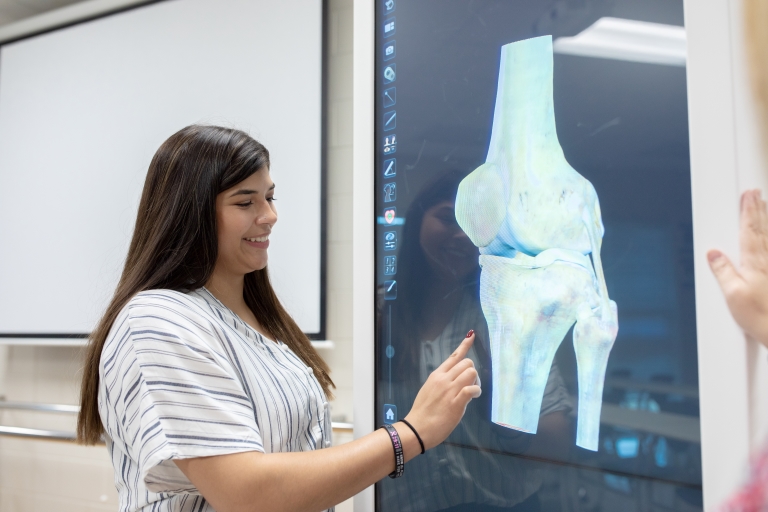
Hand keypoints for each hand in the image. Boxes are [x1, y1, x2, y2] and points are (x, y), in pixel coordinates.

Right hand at [403, 332, 481, 449]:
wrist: (417, 428)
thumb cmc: (422, 413)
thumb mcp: (429, 391)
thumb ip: (442, 384)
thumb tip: (454, 383)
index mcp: (437, 375)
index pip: (454, 356)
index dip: (465, 345)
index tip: (472, 335)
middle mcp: (444, 379)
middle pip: (467, 363)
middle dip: (473, 372)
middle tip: (470, 385)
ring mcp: (450, 390)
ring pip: (471, 372)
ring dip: (476, 381)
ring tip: (472, 392)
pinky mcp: (456, 402)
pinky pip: (471, 388)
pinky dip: (476, 391)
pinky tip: (473, 397)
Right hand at [708, 189, 767, 346]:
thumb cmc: (763, 317)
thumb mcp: (734, 296)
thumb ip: (724, 272)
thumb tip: (714, 255)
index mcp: (755, 262)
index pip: (749, 230)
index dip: (748, 211)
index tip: (747, 196)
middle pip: (764, 229)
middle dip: (759, 210)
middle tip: (757, 194)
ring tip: (766, 206)